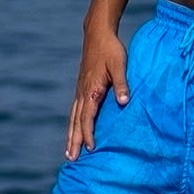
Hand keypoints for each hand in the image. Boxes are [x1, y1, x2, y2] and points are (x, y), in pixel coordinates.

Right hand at [65, 28, 131, 160]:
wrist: (97, 34)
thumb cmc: (111, 49)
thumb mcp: (120, 65)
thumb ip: (122, 84)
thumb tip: (125, 102)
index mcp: (92, 90)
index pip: (88, 118)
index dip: (88, 134)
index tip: (90, 149)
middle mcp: (82, 93)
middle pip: (76, 122)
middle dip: (74, 141)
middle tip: (71, 159)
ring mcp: (80, 91)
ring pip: (73, 118)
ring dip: (70, 135)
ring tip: (68, 151)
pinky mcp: (81, 88)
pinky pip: (75, 111)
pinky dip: (72, 124)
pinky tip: (73, 131)